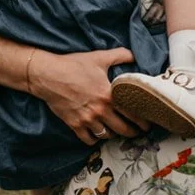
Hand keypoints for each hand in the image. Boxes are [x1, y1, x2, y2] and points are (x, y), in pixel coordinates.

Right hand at [32, 47, 146, 142]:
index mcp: (109, 95)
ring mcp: (87, 119)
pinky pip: (89, 139)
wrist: (47, 75)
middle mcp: (100, 110)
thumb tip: (134, 55)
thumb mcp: (99, 57)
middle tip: (136, 132)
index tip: (147, 125)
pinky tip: (97, 133)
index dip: (143, 122)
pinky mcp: (74, 124)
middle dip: (132, 132)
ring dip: (113, 134)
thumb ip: (120, 55)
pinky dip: (94, 138)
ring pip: (107, 135)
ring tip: (116, 131)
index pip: (133, 113)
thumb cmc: (73, 65)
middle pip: (123, 129)